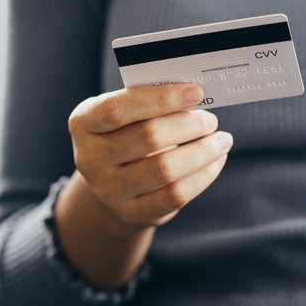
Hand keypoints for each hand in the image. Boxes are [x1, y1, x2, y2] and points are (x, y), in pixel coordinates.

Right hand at [68, 83, 232, 228]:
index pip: (118, 109)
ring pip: (165, 169)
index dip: (160, 99)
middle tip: (211, 120)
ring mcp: (108, 190)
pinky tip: (216, 161)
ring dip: (203, 152)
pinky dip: (203, 176)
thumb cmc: (127, 135)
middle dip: (189, 125)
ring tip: (222, 140)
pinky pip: (175, 195)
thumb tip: (194, 95)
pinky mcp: (132, 213)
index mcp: (83, 122)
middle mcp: (90, 158)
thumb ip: (150, 102)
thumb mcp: (127, 115)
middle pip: (147, 137)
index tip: (195, 92)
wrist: (114, 183)